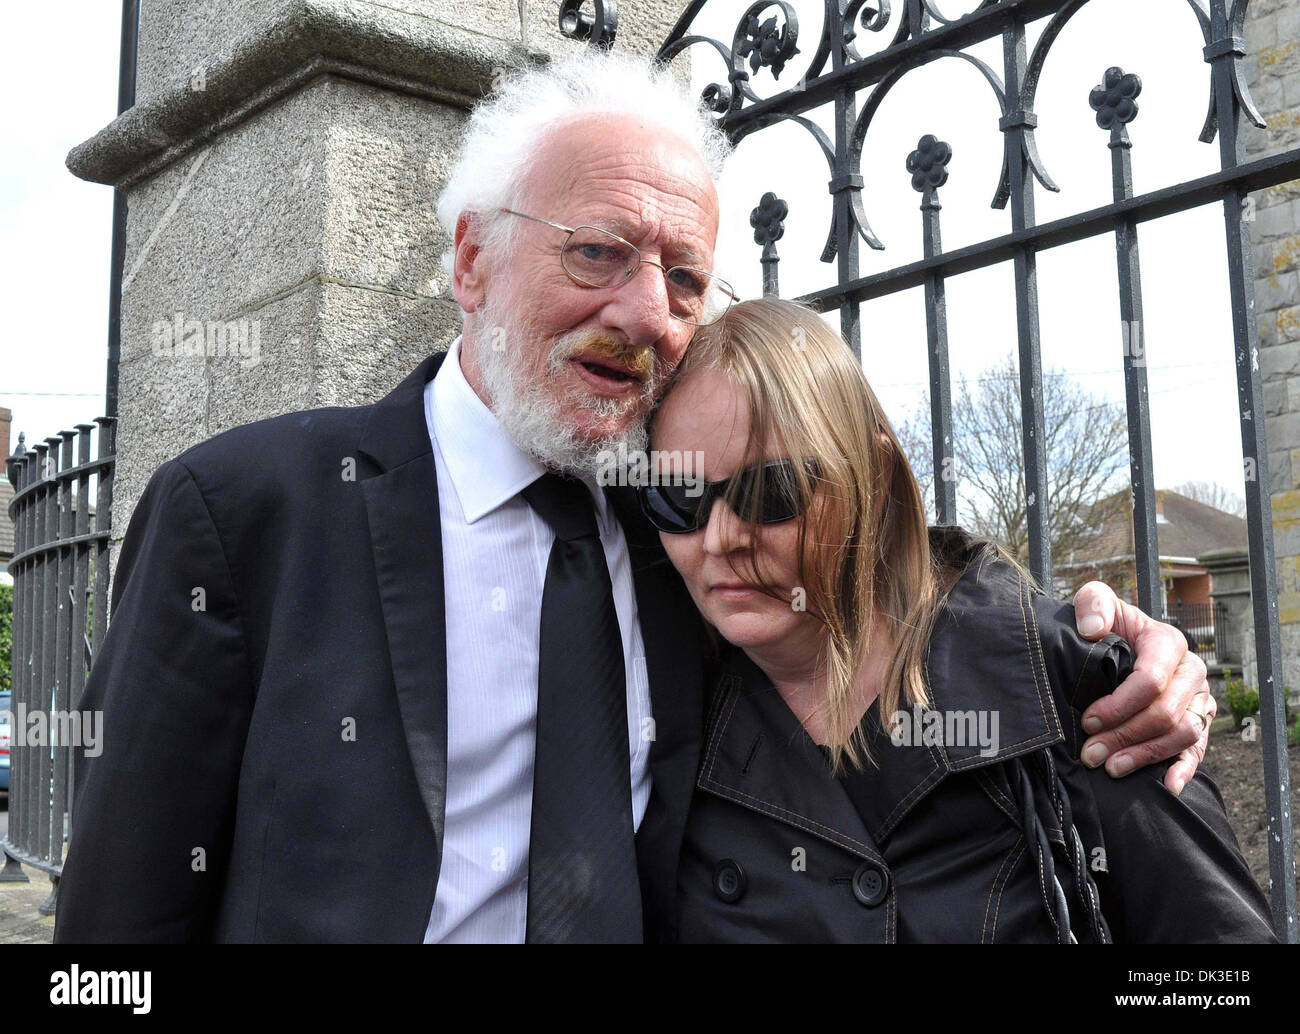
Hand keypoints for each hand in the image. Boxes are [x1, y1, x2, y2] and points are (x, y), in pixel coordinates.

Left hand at [1072, 581, 1212, 794]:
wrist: (1116, 642)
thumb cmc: (1105, 624)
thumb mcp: (1096, 603)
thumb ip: (1092, 605)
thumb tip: (1093, 628)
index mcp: (1167, 642)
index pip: (1150, 680)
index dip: (1119, 705)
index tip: (1088, 720)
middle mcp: (1190, 671)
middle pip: (1166, 712)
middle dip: (1126, 736)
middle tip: (1091, 754)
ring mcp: (1197, 698)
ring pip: (1183, 733)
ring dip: (1147, 755)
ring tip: (1111, 767)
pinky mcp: (1197, 720)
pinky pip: (1199, 748)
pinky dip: (1185, 768)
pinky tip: (1167, 785)